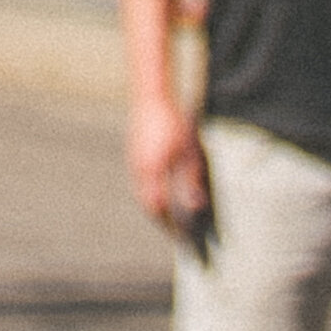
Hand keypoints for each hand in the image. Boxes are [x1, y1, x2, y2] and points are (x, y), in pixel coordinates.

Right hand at [127, 95, 209, 240]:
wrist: (150, 92)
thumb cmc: (171, 120)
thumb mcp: (188, 151)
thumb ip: (190, 180)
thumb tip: (196, 206)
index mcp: (152, 172)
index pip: (158, 209)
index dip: (170, 225)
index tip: (182, 238)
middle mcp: (139, 169)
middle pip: (147, 203)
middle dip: (161, 219)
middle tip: (176, 232)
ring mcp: (134, 159)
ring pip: (142, 191)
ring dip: (154, 205)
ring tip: (169, 216)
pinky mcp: (134, 151)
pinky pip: (140, 179)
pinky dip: (150, 191)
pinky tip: (161, 190)